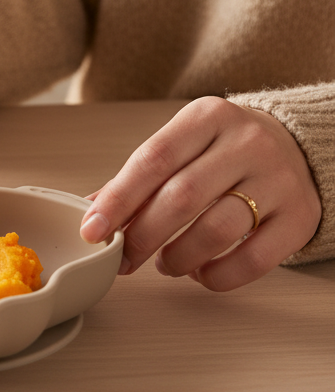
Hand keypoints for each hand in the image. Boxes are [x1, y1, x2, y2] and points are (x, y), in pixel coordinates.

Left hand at [79, 97, 321, 290]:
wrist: (296, 146)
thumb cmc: (222, 148)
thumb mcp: (181, 145)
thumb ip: (137, 177)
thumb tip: (90, 212)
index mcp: (207, 117)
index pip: (153, 159)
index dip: (118, 198)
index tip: (92, 229)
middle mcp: (246, 143)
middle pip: (182, 197)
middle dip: (143, 235)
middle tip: (123, 258)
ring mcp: (278, 179)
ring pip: (217, 230)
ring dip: (178, 257)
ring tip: (163, 265)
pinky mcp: (300, 217)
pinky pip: (254, 260)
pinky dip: (218, 275)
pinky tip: (200, 273)